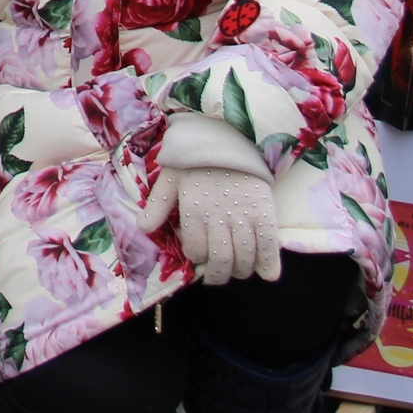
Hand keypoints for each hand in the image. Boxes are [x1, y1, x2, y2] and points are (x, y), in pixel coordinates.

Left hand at [142, 164, 281, 286]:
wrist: (230, 136)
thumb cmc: (197, 158)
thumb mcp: (171, 177)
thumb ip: (157, 204)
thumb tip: (142, 228)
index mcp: (194, 209)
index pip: (195, 251)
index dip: (197, 258)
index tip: (200, 256)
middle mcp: (218, 216)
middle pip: (220, 261)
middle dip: (218, 275)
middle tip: (217, 276)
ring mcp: (244, 215)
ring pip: (243, 258)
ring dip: (240, 272)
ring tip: (237, 271)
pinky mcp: (266, 211)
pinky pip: (269, 246)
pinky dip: (269, 265)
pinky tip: (266, 274)